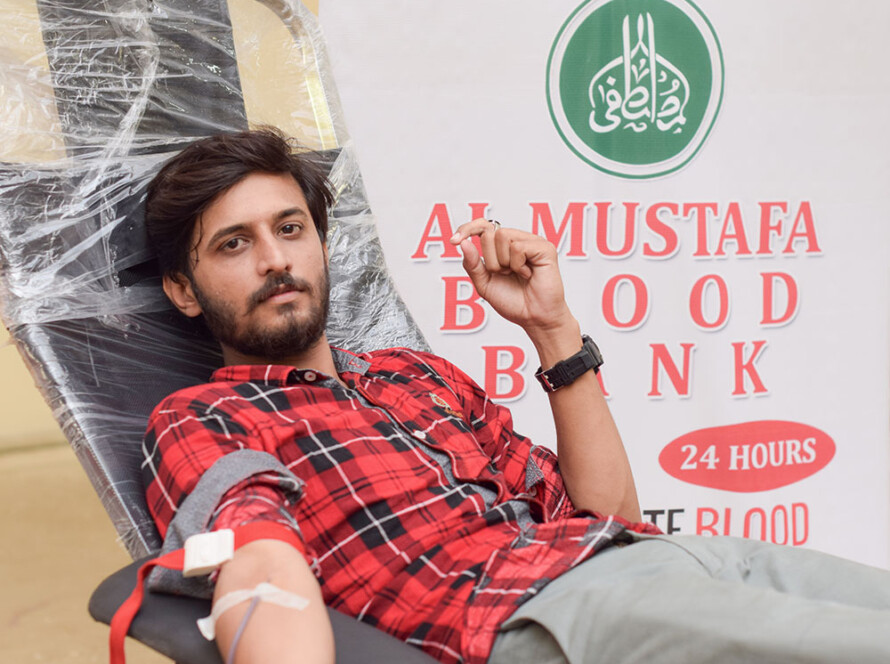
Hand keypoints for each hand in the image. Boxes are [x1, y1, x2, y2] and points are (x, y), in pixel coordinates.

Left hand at [450, 218, 575, 339]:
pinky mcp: (544, 248)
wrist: (533, 318)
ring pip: (502, 237)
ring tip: (517, 274)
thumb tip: (463, 243)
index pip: (482, 226)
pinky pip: (518, 247)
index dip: (467, 228)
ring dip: (504, 263)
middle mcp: (517, 239)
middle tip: (505, 274)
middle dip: (491, 260)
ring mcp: (532, 242)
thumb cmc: (513, 301)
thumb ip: (472, 264)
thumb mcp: (484, 284)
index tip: (454, 241)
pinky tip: (528, 274)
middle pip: (489, 234)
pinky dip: (518, 265)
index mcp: (502, 246)